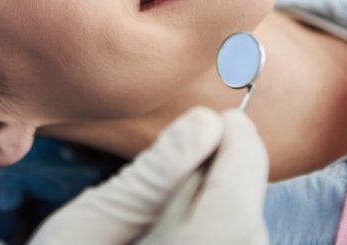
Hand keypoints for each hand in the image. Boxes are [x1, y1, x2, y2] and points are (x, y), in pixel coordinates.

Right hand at [28, 107, 268, 244]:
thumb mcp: (100, 214)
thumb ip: (158, 172)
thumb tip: (205, 121)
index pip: (237, 196)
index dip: (242, 150)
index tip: (226, 115)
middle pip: (246, 216)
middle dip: (234, 169)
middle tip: (204, 133)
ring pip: (242, 234)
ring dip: (224, 195)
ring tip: (189, 168)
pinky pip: (228, 244)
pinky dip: (217, 221)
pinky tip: (181, 209)